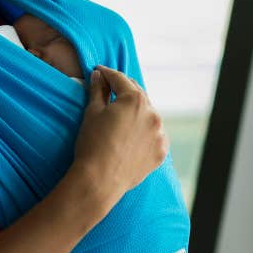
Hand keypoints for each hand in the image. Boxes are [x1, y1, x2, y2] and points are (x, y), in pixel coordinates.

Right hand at [71, 65, 167, 206]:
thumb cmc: (92, 144)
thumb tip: (98, 75)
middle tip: (110, 87)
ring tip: (123, 113)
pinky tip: (133, 134)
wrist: (100, 180)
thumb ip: (98, 90)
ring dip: (137, 111)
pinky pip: (154, 135)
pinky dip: (145, 131)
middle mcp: (153, 114)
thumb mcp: (92, 113)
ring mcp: (159, 134)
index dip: (107, 73)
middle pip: (137, 94)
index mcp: (135, 100)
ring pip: (148, 115)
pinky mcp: (161, 151)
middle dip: (124, 89)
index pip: (120, 79)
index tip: (99, 71)